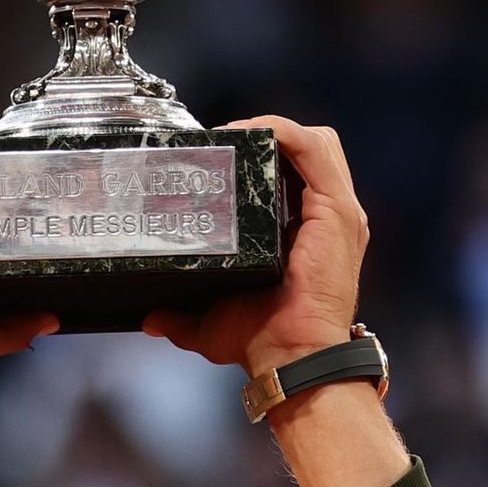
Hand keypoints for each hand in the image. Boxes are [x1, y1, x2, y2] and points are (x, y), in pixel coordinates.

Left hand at [142, 117, 366, 376]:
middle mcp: (328, 218)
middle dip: (267, 136)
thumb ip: (180, 317)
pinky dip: (282, 132)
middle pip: (307, 150)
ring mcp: (338, 212)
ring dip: (273, 129)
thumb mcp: (212, 323)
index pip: (294, 173)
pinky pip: (314, 149)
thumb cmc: (263, 342)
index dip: (260, 157)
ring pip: (314, 142)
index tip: (218, 157)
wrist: (291, 357)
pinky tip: (251, 133)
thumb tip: (150, 317)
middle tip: (224, 144)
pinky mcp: (337, 210)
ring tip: (233, 134)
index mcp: (308, 233)